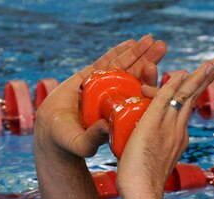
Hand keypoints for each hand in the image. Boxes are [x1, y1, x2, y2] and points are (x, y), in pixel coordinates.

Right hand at [34, 35, 167, 159]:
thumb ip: (93, 137)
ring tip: (150, 39)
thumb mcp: (82, 143)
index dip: (148, 84)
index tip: (155, 70)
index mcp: (122, 116)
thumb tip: (106, 126)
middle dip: (148, 62)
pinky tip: (131, 43)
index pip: (139, 98)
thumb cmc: (69, 143)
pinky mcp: (92, 77)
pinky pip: (107, 62)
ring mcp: (106, 87)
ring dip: (137, 53)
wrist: (52, 131)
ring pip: (124, 67)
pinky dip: (118, 52)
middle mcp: (117, 100)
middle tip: (161, 47)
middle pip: (136, 78)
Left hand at [116, 57, 213, 198]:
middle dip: (205, 79)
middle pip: (193, 98)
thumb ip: (149, 156)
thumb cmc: (141, 186)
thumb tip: (141, 153)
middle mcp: (178, 131)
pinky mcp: (154, 124)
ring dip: (198, 75)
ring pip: (185, 95)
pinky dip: (173, 83)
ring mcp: (168, 127)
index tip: (195, 81)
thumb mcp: (150, 165)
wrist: (142, 194)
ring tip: (213, 62)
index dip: (190, 93)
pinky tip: (182, 72)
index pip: (185, 110)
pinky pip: (165, 97)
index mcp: (178, 139)